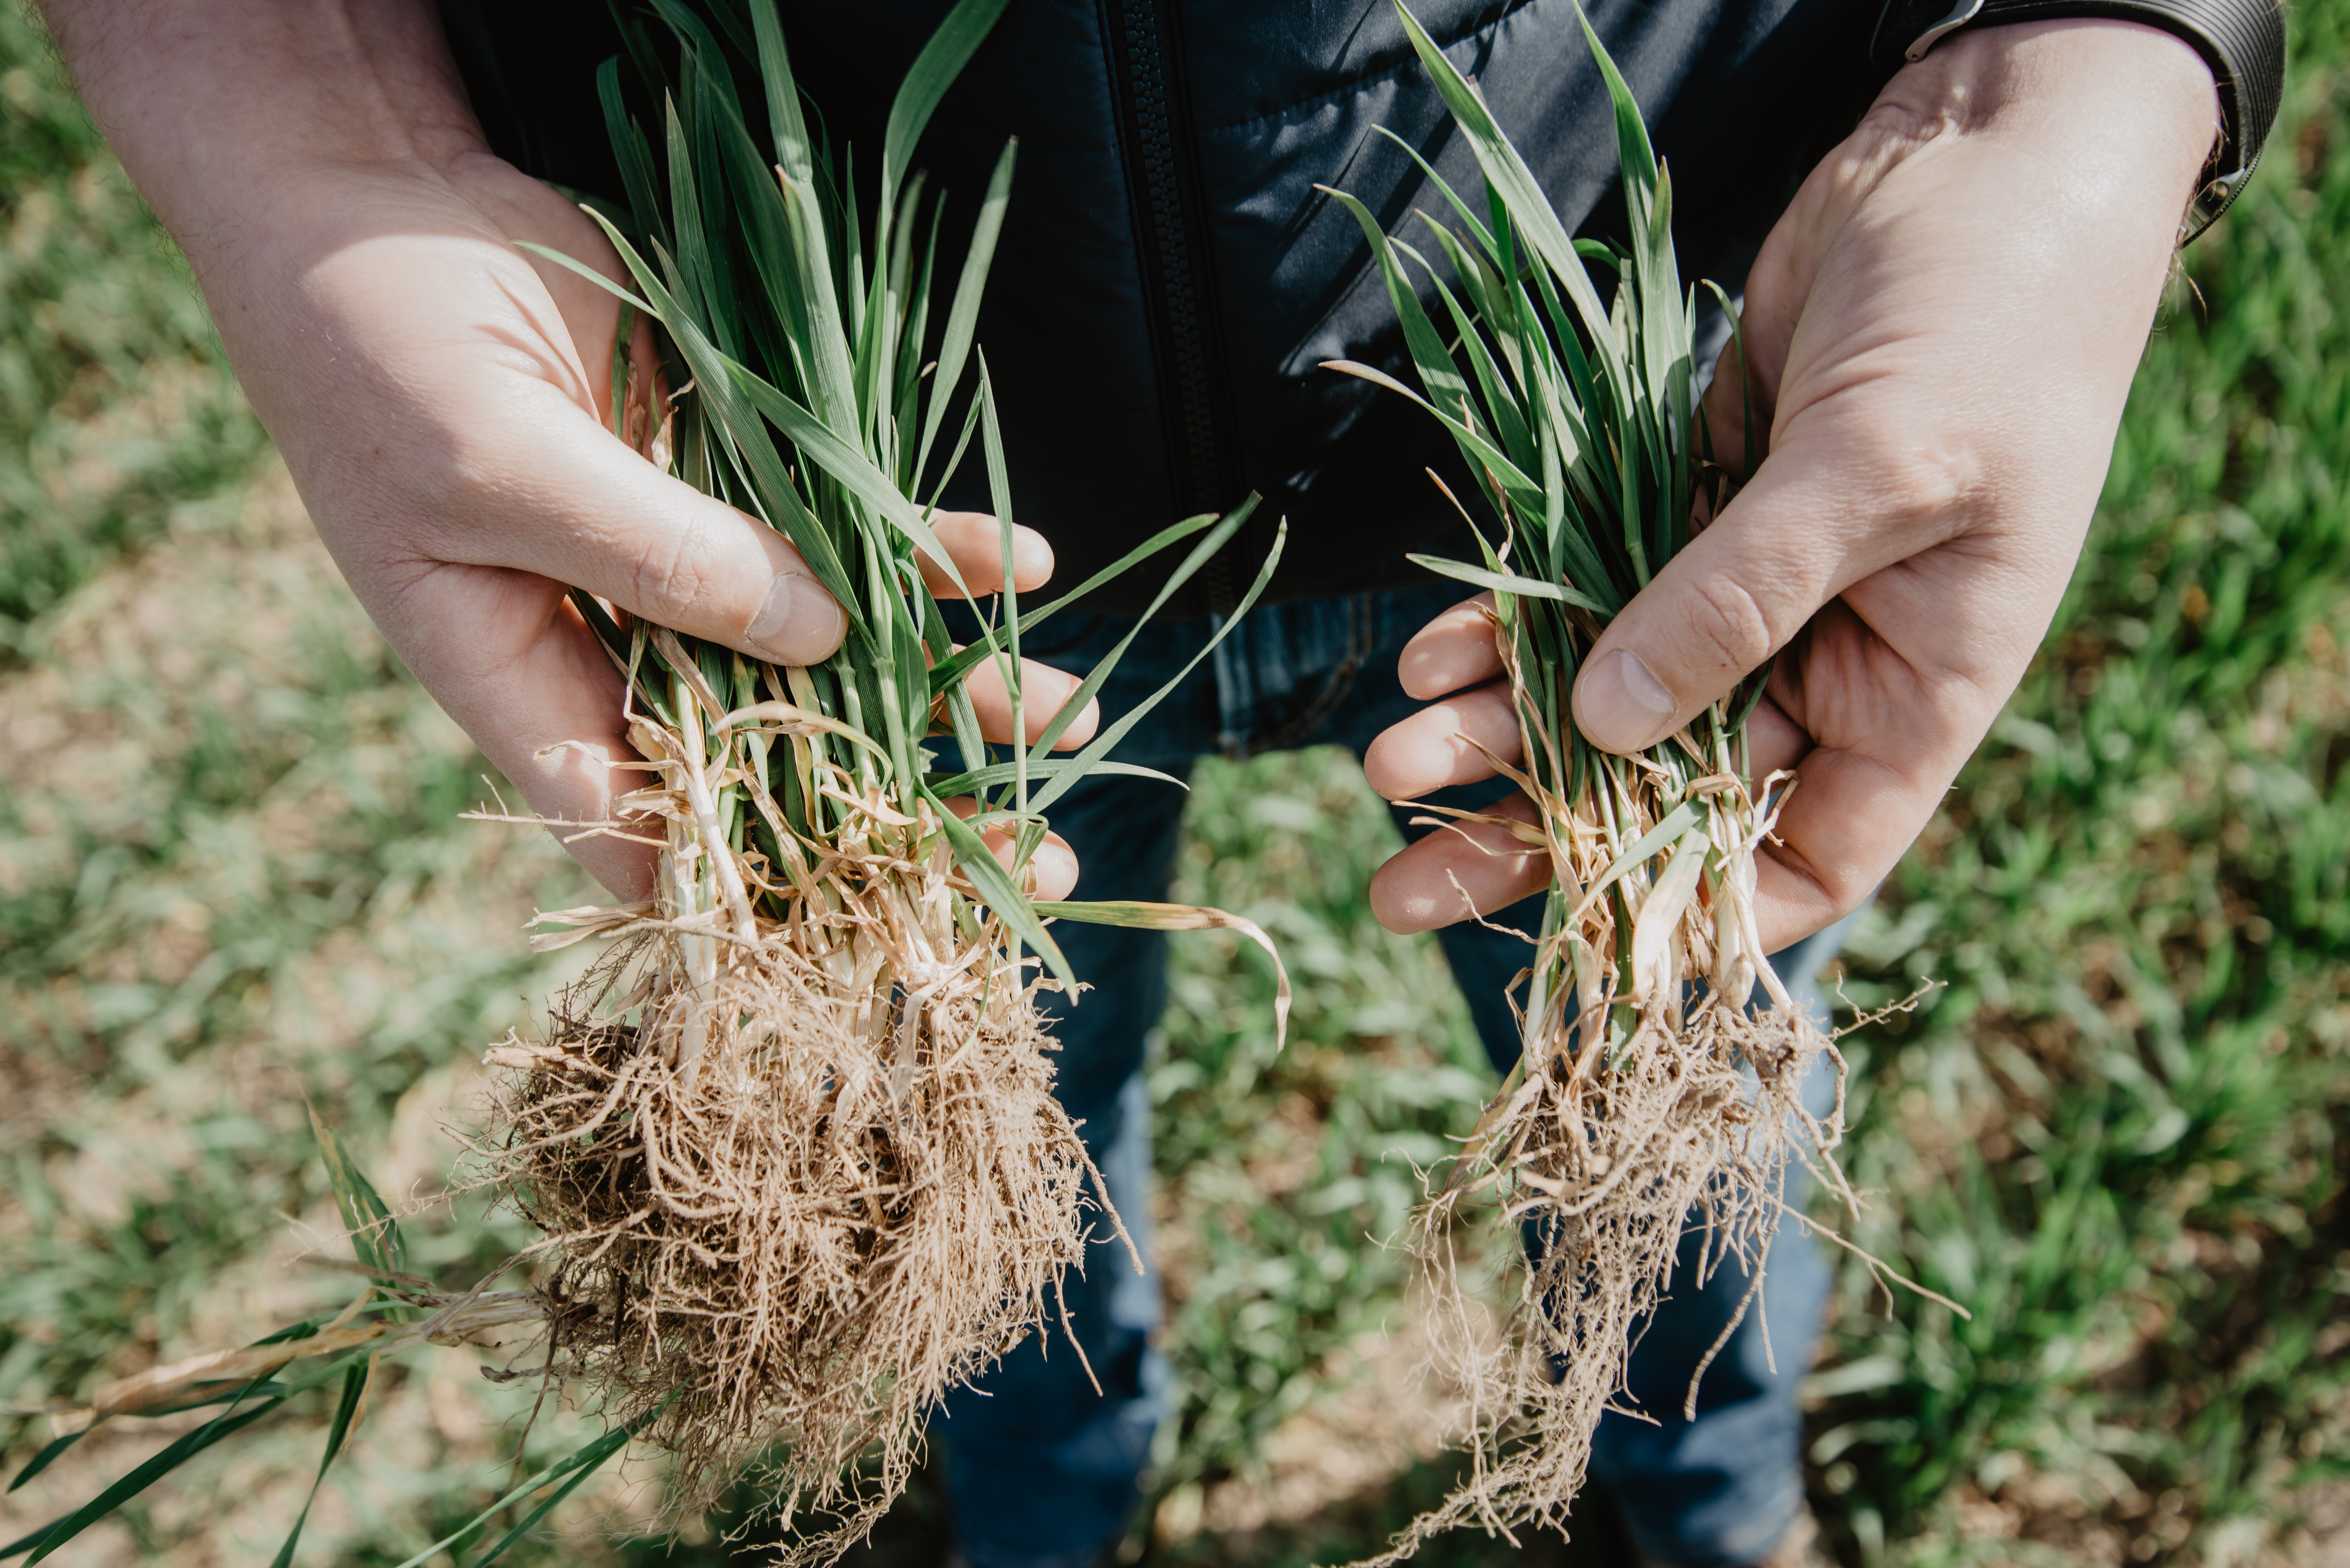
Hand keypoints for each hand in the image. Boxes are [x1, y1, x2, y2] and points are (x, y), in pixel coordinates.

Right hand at [42, 0, 1092, 901]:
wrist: (367, 197)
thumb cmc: (375, 347)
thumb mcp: (497, 465)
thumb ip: (656, 559)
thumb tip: (820, 640)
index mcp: (520, 685)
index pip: (638, 836)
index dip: (751, 899)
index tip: (879, 930)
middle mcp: (612, 644)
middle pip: (773, 761)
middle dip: (901, 811)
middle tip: (1032, 854)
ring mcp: (683, 560)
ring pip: (837, 656)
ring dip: (952, 688)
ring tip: (1071, 716)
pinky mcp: (732, 471)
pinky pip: (850, 531)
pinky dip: (933, 548)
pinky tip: (1026, 559)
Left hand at [1364, 19, 2218, 949]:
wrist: (1972, 164)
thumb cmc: (1988, 326)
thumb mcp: (1878, 471)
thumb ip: (1741, 597)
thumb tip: (1608, 721)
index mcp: (1917, 689)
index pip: (1812, 856)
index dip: (1701, 911)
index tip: (1583, 940)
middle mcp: (1826, 660)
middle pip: (1668, 794)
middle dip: (1538, 836)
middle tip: (1404, 888)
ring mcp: (1747, 588)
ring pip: (1602, 702)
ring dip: (1494, 737)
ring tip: (1385, 764)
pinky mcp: (1682, 511)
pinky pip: (1578, 598)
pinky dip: (1503, 630)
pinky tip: (1422, 659)